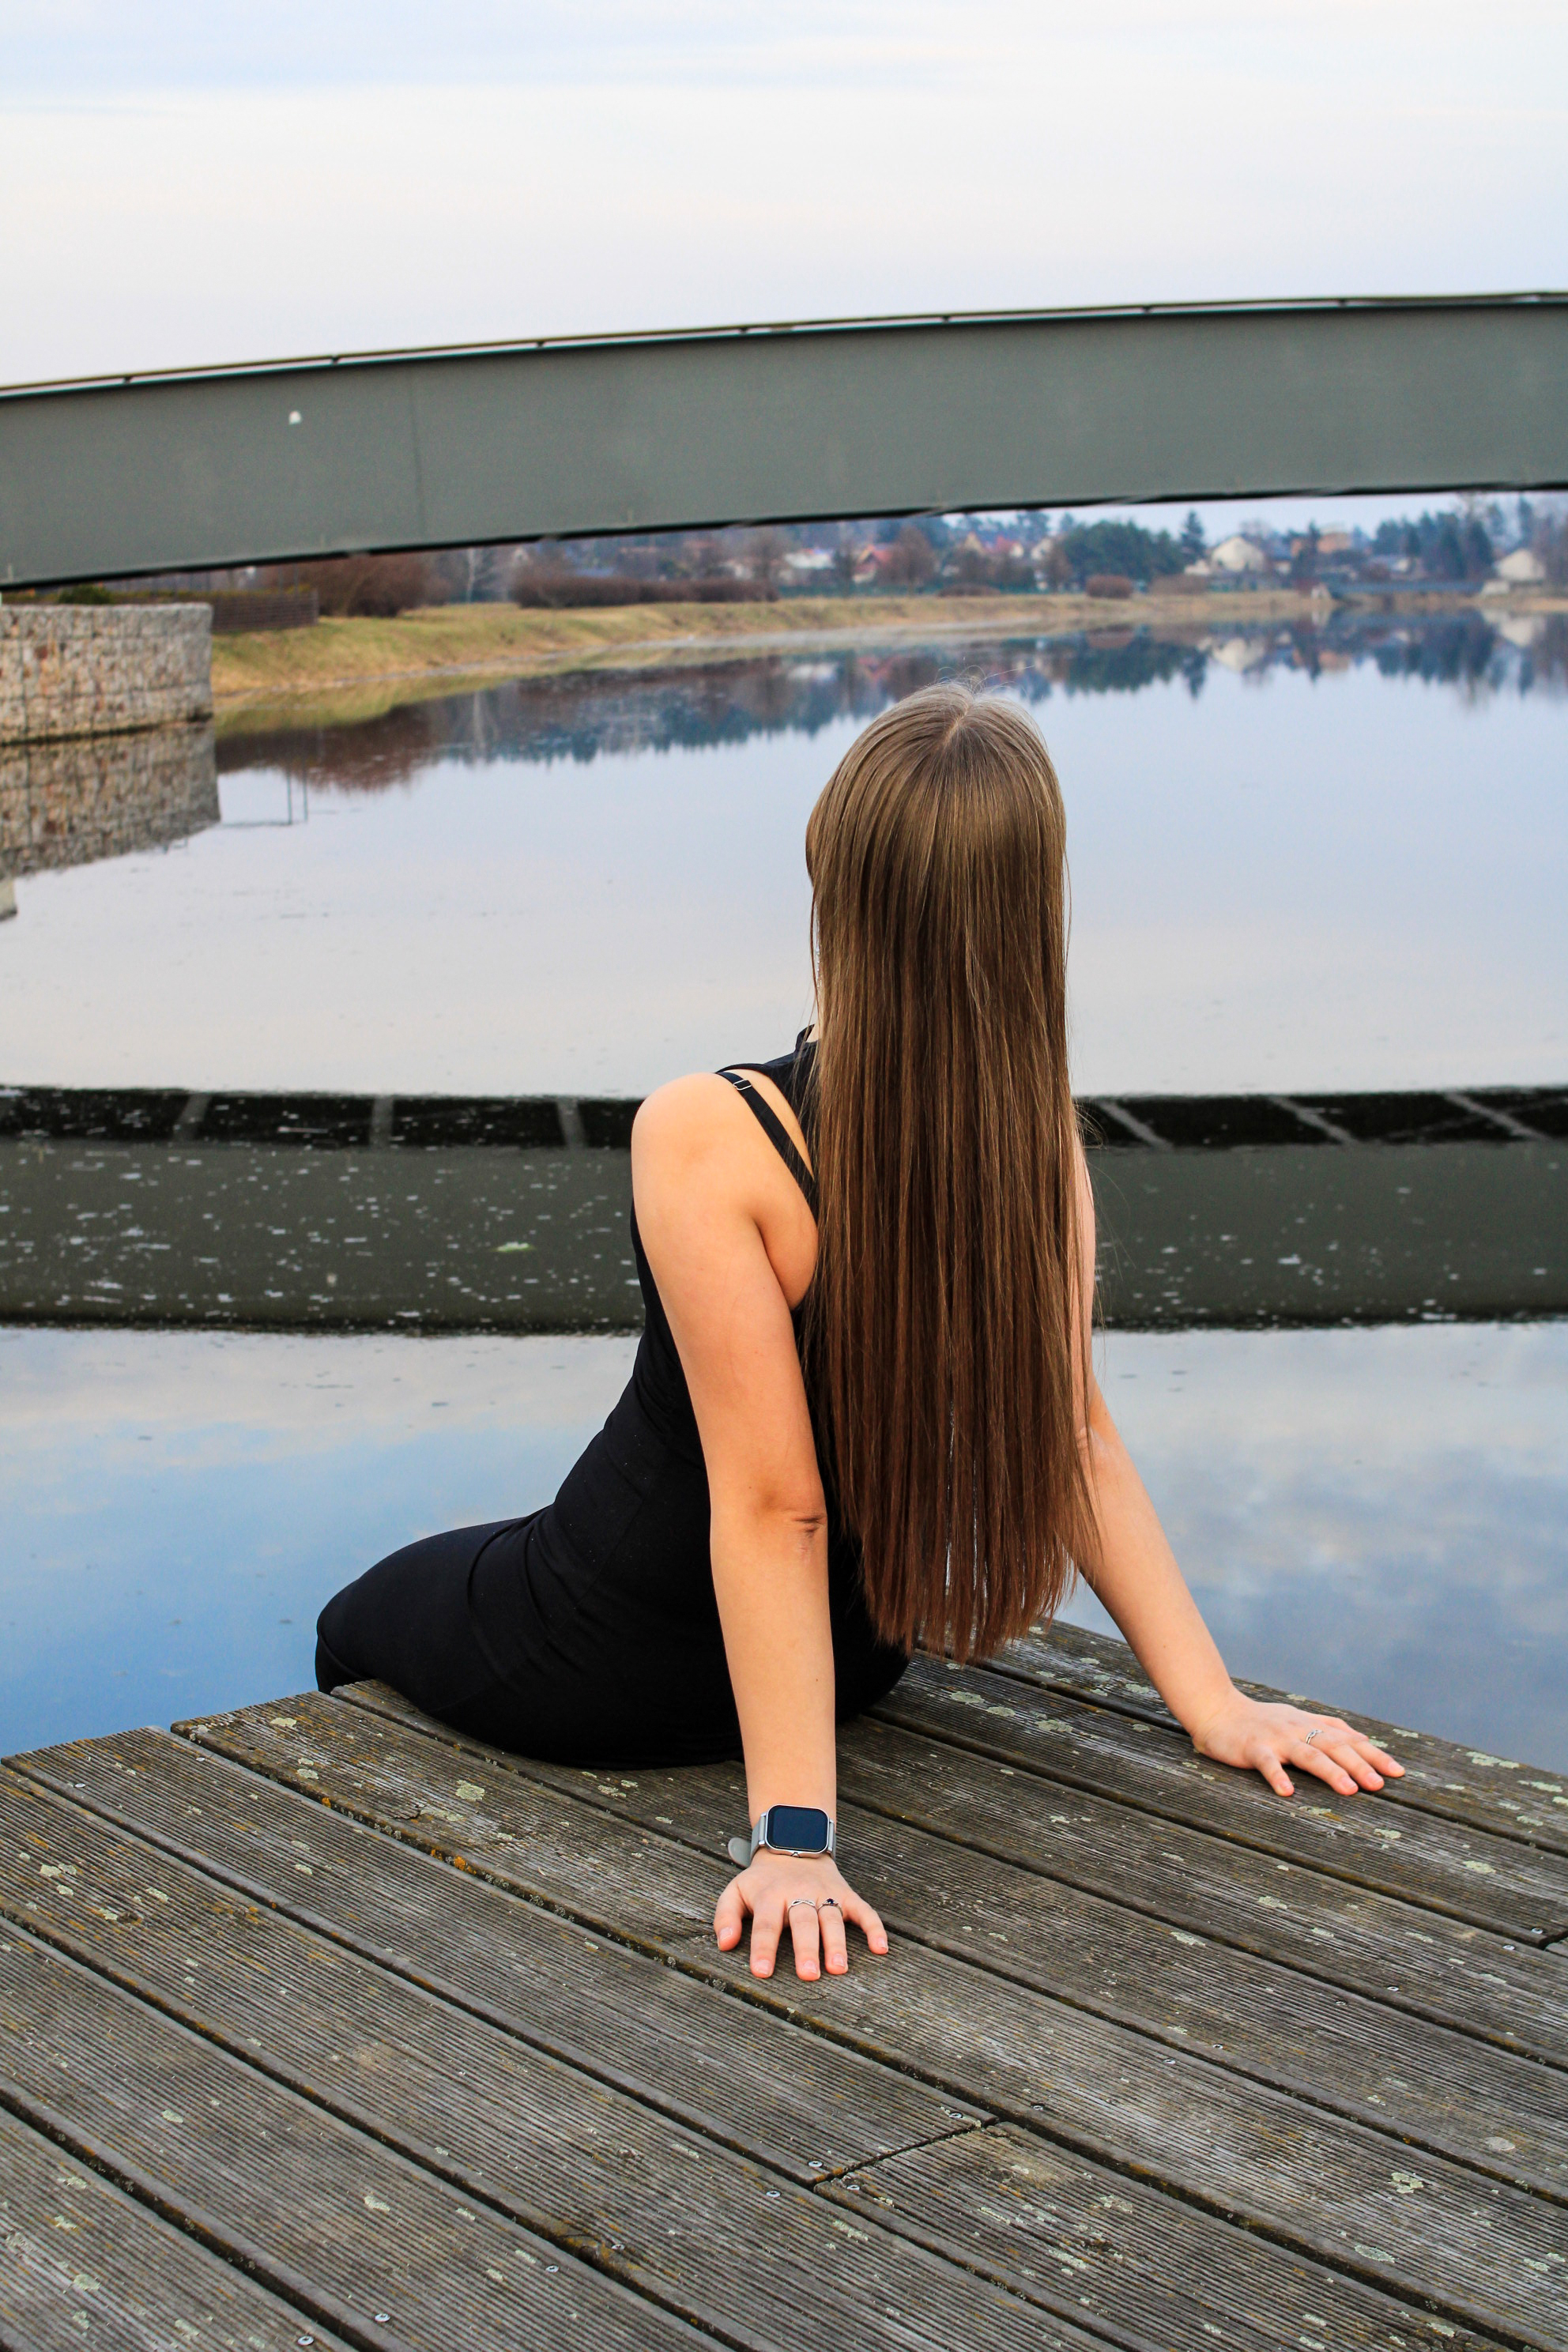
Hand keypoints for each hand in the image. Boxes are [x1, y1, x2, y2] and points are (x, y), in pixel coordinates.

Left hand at [714, 1849, 887, 1980]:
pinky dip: (874, 1927)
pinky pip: (862, 1910)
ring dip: (836, 1942)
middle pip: (803, 1922)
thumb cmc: (762, 1882)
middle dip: (806, 1948)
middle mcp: (799, 1894)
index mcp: (770, 1896)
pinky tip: (881, 1947)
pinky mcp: (845, 1894)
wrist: (793, 1845)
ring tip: (839, 1968)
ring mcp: (824, 1893)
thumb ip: (725, 1916)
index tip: (762, 1973)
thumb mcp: (735, 1891)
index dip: (763, 1948)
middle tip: (809, 1975)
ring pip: (832, 1917)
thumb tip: (725, 1945)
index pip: (766, 1924)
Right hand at [1191, 1687, 1404, 1798]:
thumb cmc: (1261, 1721)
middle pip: (1334, 1746)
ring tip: (1349, 1790)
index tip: (1398, 1772)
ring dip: (1330, 1771)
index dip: (1373, 1754)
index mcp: (1310, 1725)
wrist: (1217, 1711)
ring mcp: (1276, 1739)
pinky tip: (1288, 1793)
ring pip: (1308, 1754)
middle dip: (1359, 1765)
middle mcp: (1298, 1730)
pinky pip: (1267, 1764)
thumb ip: (1329, 1728)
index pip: (1348, 1739)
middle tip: (1379, 1785)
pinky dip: (1278, 1777)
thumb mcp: (1298, 1720)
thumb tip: (1365, 1740)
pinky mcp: (1252, 1748)